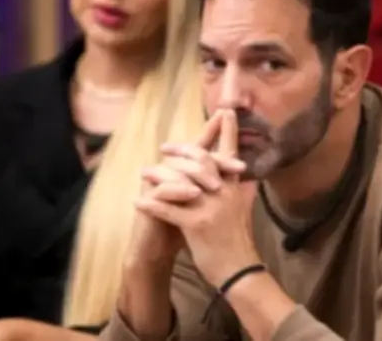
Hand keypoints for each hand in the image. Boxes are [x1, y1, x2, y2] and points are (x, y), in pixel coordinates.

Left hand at [135, 110, 260, 285]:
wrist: (239, 271)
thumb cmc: (238, 242)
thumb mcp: (243, 212)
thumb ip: (241, 192)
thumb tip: (244, 178)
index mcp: (234, 189)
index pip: (231, 154)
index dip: (227, 132)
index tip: (225, 111)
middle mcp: (224, 193)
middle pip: (202, 160)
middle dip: (182, 150)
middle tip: (165, 146)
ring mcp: (210, 208)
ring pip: (181, 181)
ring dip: (159, 175)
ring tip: (143, 172)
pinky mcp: (197, 225)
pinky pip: (168, 209)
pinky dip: (151, 204)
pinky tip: (137, 200)